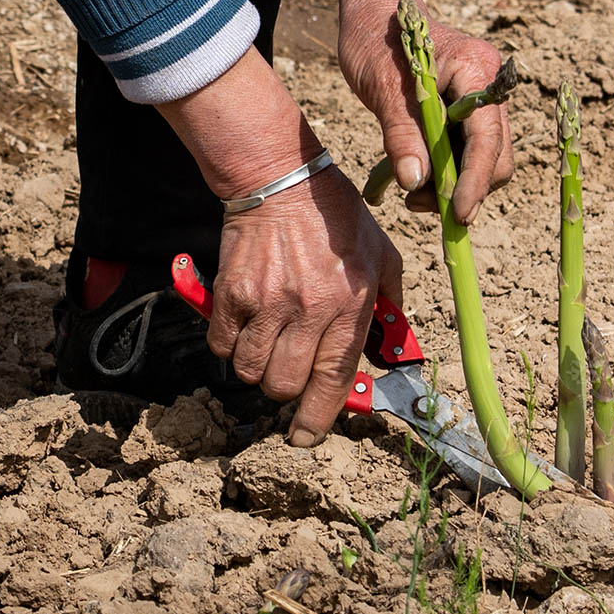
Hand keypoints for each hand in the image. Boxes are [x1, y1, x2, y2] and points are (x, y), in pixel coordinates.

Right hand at [155, 46, 402, 447]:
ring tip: (268, 342)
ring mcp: (266, 302)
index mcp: (349, 303)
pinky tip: (244, 325)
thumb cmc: (335, 216)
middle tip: (290, 367)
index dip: (318, 418)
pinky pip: (222, 346)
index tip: (305, 436)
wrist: (281, 177)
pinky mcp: (231, 293)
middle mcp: (307, 309)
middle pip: (285, 385)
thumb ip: (390, 305)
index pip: (333, 379)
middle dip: (287, 388)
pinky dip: (230, 345)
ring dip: (258, 367)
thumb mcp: (381, 254)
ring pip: (250, 371)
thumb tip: (392, 352)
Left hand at [329, 0, 513, 224]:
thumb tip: (417, 181)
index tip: (457, 213)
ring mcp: (483, 100)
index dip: (474, 179)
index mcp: (474, 68)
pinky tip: (417, 179)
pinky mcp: (470, 113)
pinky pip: (469, 153)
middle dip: (465, 188)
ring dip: (454, 186)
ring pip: (486, 160)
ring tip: (412, 194)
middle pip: (496, 154)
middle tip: (419, 204)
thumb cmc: (376, 39)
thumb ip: (401, 132)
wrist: (377, 13)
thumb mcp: (380, 85)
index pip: (487, 136)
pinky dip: (448, 173)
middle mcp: (489, 85)